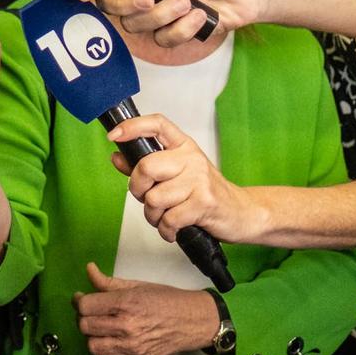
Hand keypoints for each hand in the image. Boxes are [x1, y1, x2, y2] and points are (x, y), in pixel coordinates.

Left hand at [73, 263, 218, 354]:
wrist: (192, 321)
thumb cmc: (167, 300)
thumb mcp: (137, 285)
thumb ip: (108, 281)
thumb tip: (89, 269)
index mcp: (126, 303)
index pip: (85, 306)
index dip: (80, 301)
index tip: (82, 298)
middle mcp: (126, 326)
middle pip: (85, 326)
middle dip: (84, 317)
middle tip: (92, 313)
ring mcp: (131, 347)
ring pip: (92, 346)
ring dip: (92, 337)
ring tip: (101, 330)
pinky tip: (111, 345)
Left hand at [109, 114, 260, 243]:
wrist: (242, 212)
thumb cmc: (205, 193)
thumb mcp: (177, 174)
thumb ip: (145, 166)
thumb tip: (117, 157)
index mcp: (183, 146)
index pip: (156, 124)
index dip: (132, 127)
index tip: (114, 136)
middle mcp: (191, 158)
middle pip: (146, 167)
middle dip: (137, 189)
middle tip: (146, 198)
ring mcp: (199, 180)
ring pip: (154, 198)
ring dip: (153, 216)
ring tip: (165, 217)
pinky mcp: (204, 203)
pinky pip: (168, 219)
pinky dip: (166, 230)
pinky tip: (174, 229)